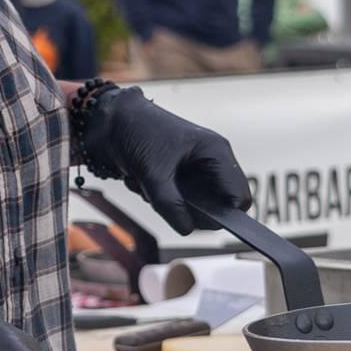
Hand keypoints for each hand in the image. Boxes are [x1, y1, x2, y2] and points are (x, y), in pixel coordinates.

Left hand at [74, 84, 251, 232]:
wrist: (111, 120)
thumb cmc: (138, 132)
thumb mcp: (153, 173)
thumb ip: (170, 205)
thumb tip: (187, 229)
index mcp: (216, 152)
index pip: (239, 197)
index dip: (224, 215)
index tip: (195, 220)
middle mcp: (211, 161)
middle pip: (217, 206)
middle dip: (189, 209)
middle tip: (162, 197)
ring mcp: (195, 170)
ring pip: (194, 207)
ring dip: (169, 203)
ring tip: (147, 184)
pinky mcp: (179, 177)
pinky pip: (177, 202)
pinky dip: (158, 198)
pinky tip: (141, 181)